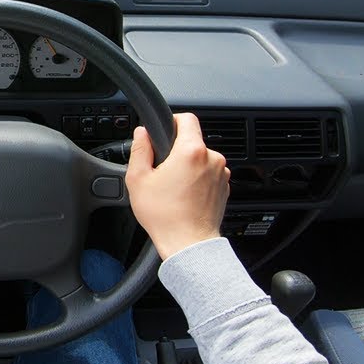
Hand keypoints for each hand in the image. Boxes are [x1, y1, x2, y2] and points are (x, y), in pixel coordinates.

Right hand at [126, 113, 229, 259]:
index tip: (164, 132)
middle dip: (177, 150)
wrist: (188, 244)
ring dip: (189, 166)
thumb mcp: (138, 179)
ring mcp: (221, 174)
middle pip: (193, 141)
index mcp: (191, 151)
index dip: (172, 121)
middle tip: (162, 170)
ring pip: (201, 158)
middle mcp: (212, 158)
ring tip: (174, 187)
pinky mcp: (224, 187)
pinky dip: (198, 179)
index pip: (187, 118)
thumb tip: (142, 133)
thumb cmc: (165, 216)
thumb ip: (140, 149)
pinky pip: (209, 174)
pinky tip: (185, 195)